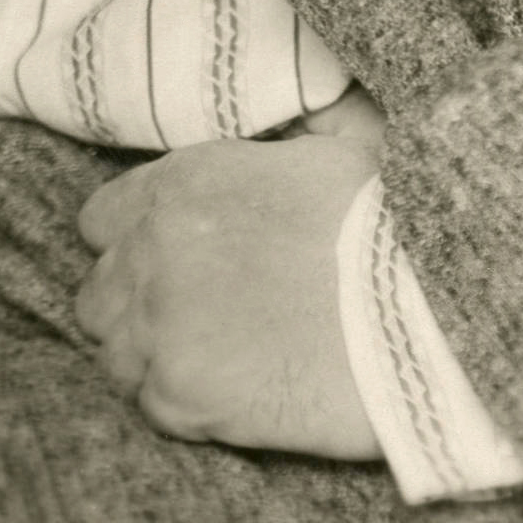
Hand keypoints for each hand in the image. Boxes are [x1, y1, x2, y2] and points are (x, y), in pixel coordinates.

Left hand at [73, 88, 387, 459]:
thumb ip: (281, 138)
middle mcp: (153, 246)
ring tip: (212, 366)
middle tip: (193, 325)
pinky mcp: (181, 392)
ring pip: (113, 352)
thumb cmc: (388, 230)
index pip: (99, 221)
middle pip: (100, 291)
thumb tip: (294, 114)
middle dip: (137, 307)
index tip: (170, 266)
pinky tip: (231, 399)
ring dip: (152, 359)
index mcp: (180, 181)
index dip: (133, 246)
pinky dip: (183, 408)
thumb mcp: (330, 147)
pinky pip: (149, 406)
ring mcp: (160, 322)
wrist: (423, 318)